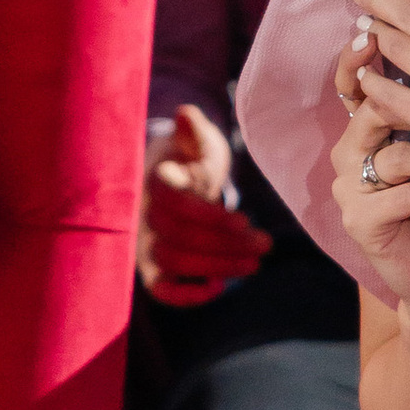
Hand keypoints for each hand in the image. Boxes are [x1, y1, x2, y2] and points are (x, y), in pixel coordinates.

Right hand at [138, 104, 270, 305]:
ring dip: (216, 267)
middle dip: (224, 245)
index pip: (174, 202)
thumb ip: (194, 131)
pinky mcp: (153, 268)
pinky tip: (218, 287)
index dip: (208, 216)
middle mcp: (144, 214)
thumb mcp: (198, 139)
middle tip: (265, 244)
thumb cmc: (191, 156)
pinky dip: (185, 296)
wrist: (176, 178)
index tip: (245, 219)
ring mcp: (146, 243)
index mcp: (154, 180)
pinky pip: (160, 290)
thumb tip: (186, 113)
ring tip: (255, 263)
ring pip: (171, 263)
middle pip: (175, 238)